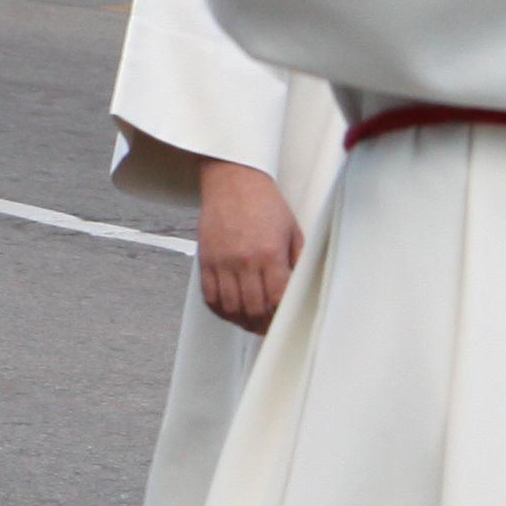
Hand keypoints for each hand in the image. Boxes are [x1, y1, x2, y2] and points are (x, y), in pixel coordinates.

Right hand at [195, 159, 300, 332]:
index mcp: (270, 253)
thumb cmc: (264, 202)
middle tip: (268, 326)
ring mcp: (222, 262)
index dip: (281, 315)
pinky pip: (210, 296)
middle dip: (263, 323)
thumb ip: (296, 260)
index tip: (284, 319)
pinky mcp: (206, 260)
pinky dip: (220, 309)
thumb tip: (299, 287)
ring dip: (242, 320)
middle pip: (253, 309)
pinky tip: (230, 309)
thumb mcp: (292, 229)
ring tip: (250, 321)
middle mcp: (245, 260)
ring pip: (231, 307)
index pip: (277, 299)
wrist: (233, 180)